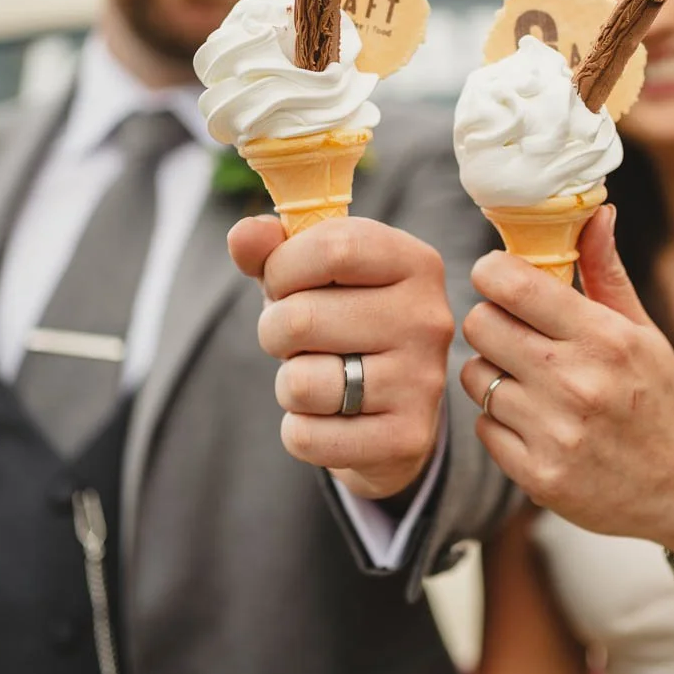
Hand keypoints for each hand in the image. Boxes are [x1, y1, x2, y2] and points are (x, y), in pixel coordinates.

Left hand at [228, 215, 453, 499]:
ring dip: (288, 384)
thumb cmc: (344, 323)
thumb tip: (246, 234)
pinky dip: (301, 430)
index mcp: (415, 262)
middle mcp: (428, 319)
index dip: (284, 267)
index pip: (334, 247)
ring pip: (300, 384)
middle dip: (274, 331)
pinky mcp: (406, 439)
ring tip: (317, 378)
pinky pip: (307, 437)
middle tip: (296, 340)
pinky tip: (330, 419)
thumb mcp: (312, 276)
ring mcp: (422, 381)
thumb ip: (273, 248)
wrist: (392, 409)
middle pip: (301, 319)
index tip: (284, 283)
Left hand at [460, 206, 673, 550]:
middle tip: (514, 332)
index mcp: (604, 339)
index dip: (492, 273)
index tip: (499, 279)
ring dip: (492, 373)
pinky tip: (533, 421)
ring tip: (527, 381)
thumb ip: (605, 273)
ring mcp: (555, 433)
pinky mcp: (537, 475)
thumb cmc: (656, 397)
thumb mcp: (642, 331)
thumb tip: (596, 212)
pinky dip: (499, 420)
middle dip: (491, 322)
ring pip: (474, 376)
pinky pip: (482, 426)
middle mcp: (576, 384)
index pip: (512, 284)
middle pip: (480, 325)